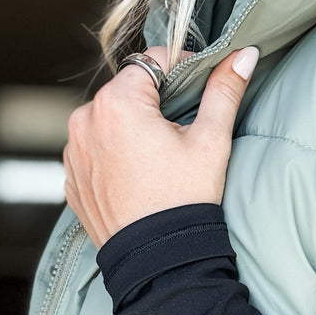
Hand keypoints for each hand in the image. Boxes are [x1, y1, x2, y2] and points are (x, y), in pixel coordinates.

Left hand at [63, 45, 258, 248]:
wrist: (159, 259)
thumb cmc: (185, 199)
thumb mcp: (211, 141)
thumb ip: (224, 90)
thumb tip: (243, 55)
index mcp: (118, 102)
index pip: (153, 61)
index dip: (183, 69)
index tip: (200, 91)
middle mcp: (85, 120)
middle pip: (128, 91)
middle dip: (155, 103)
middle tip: (182, 133)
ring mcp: (74, 150)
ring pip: (109, 120)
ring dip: (132, 128)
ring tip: (159, 159)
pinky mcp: (72, 177)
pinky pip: (94, 150)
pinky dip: (114, 154)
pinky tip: (139, 177)